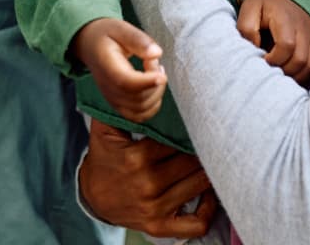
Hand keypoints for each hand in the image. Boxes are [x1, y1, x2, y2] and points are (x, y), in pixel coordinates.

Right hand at [72, 18, 166, 121]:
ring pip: (141, 109)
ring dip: (156, 92)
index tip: (162, 75)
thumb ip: (138, 40)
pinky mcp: (118, 104)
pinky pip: (138, 115)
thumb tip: (157, 53)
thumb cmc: (105, 35)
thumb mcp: (120, 28)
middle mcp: (109, 88)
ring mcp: (113, 99)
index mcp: (107, 67)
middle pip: (138, 99)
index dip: (147, 82)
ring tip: (154, 71)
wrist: (89, 44)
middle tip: (153, 61)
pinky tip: (153, 86)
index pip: (127, 83)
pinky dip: (152, 105)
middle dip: (155, 82)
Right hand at [79, 119, 216, 237]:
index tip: (200, 121)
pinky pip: (194, 224)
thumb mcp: (105, 129)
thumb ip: (119, 106)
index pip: (175, 141)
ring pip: (197, 186)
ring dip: (209, 172)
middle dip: (203, 149)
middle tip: (214, 137)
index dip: (190, 130)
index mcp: (136, 158)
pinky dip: (208, 210)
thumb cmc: (104, 158)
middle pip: (190, 163)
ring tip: (216, 158)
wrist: (93, 196)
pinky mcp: (159, 227)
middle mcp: (148, 184)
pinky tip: (209, 194)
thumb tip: (141, 82)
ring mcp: (155, 208)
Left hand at [236, 0, 309, 83]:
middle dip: (282, 69)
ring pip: (309, 65)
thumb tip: (255, 49)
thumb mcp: (249, 8)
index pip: (286, 45)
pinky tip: (287, 72)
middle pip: (300, 59)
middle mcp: (303, 28)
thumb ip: (247, 29)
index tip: (263, 59)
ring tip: (277, 71)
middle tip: (269, 68)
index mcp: (285, 18)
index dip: (274, 59)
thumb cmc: (265, 4)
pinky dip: (301, 74)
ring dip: (292, 74)